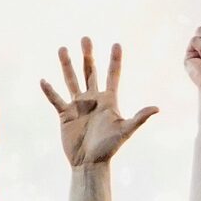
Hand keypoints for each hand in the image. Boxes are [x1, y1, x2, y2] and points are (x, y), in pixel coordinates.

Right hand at [38, 40, 154, 169]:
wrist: (90, 163)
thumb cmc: (109, 148)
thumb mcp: (125, 131)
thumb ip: (139, 118)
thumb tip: (157, 108)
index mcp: (109, 100)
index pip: (112, 75)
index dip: (114, 60)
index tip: (116, 44)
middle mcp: (93, 99)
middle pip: (90, 72)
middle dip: (88, 55)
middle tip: (86, 38)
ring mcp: (78, 105)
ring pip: (71, 80)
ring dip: (67, 65)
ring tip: (62, 48)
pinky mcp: (65, 114)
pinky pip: (56, 99)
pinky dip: (50, 91)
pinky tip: (44, 80)